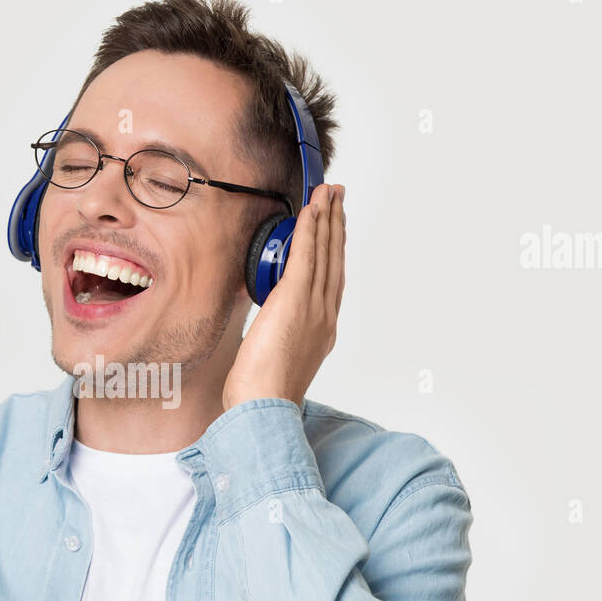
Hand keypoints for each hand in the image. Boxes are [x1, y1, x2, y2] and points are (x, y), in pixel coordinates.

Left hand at [222, 182, 345, 410]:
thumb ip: (275, 333)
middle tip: (339, 198)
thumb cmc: (263, 393)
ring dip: (327, 219)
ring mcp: (314, 307)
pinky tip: (313, 211)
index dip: (334, 251)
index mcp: (322, 330)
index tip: (334, 228)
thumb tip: (264, 322)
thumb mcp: (274, 357)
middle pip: (334, 261)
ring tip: (330, 194)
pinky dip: (312, 230)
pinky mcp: (296, 300)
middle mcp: (325, 316)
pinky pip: (307, 256)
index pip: (331, 280)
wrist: (265, 406)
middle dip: (336, 226)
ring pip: (325, 253)